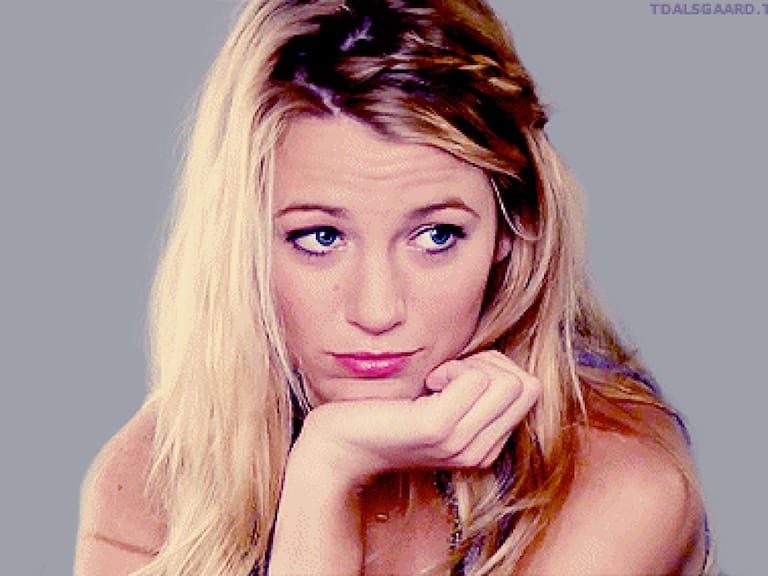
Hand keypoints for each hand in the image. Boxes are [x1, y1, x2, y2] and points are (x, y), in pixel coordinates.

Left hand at [293, 350, 541, 487]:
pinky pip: (477, 378)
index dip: (496, 370)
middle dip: (491, 364)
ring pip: (508, 381)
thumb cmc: (384, 415)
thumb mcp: (438, 405)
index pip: (529, 392)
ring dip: (471, 364)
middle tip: (448, 374)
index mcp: (483, 447)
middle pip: (526, 385)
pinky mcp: (438, 428)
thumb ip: (472, 392)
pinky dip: (454, 367)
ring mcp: (460, 443)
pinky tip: (427, 382)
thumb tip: (497, 361)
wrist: (339, 446)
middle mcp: (479, 451)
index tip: (456, 376)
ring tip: (435, 379)